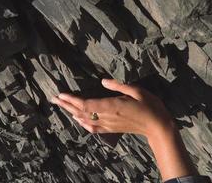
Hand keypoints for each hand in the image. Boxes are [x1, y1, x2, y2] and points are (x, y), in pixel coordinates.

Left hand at [51, 79, 173, 137]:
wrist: (157, 126)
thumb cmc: (150, 106)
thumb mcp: (137, 91)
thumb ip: (118, 86)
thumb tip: (103, 81)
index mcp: (113, 106)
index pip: (87, 104)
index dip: (72, 100)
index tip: (61, 95)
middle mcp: (107, 117)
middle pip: (82, 112)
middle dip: (67, 105)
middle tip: (54, 99)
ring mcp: (109, 125)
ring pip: (85, 120)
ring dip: (71, 113)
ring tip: (61, 106)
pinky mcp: (111, 129)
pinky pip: (93, 128)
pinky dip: (82, 123)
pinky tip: (77, 120)